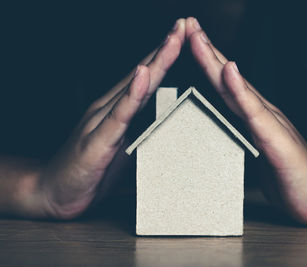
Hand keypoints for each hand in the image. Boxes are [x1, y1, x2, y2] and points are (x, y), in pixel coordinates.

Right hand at [35, 19, 185, 218]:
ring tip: (173, 39)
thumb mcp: (123, 150)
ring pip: (134, 88)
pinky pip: (119, 115)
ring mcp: (101, 123)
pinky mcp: (97, 143)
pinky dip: (132, 94)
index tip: (184, 36)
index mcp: (119, 111)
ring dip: (156, 62)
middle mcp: (110, 110)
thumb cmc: (90, 170)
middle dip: (166, 49)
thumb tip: (166, 125)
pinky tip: (142, 76)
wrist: (53, 192)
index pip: (146, 79)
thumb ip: (141, 133)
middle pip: (143, 75)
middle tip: (184, 25)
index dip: (165, 57)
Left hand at [185, 17, 306, 224]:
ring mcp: (269, 123)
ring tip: (198, 38)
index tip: (188, 39)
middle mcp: (259, 114)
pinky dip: (240, 91)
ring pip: (237, 88)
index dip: (206, 62)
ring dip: (216, 62)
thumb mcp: (257, 155)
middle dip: (206, 50)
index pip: (225, 86)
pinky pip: (254, 112)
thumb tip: (218, 128)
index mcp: (251, 118)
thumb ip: (240, 137)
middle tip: (188, 24)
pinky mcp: (276, 140)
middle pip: (228, 79)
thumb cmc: (288, 176)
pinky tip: (230, 72)